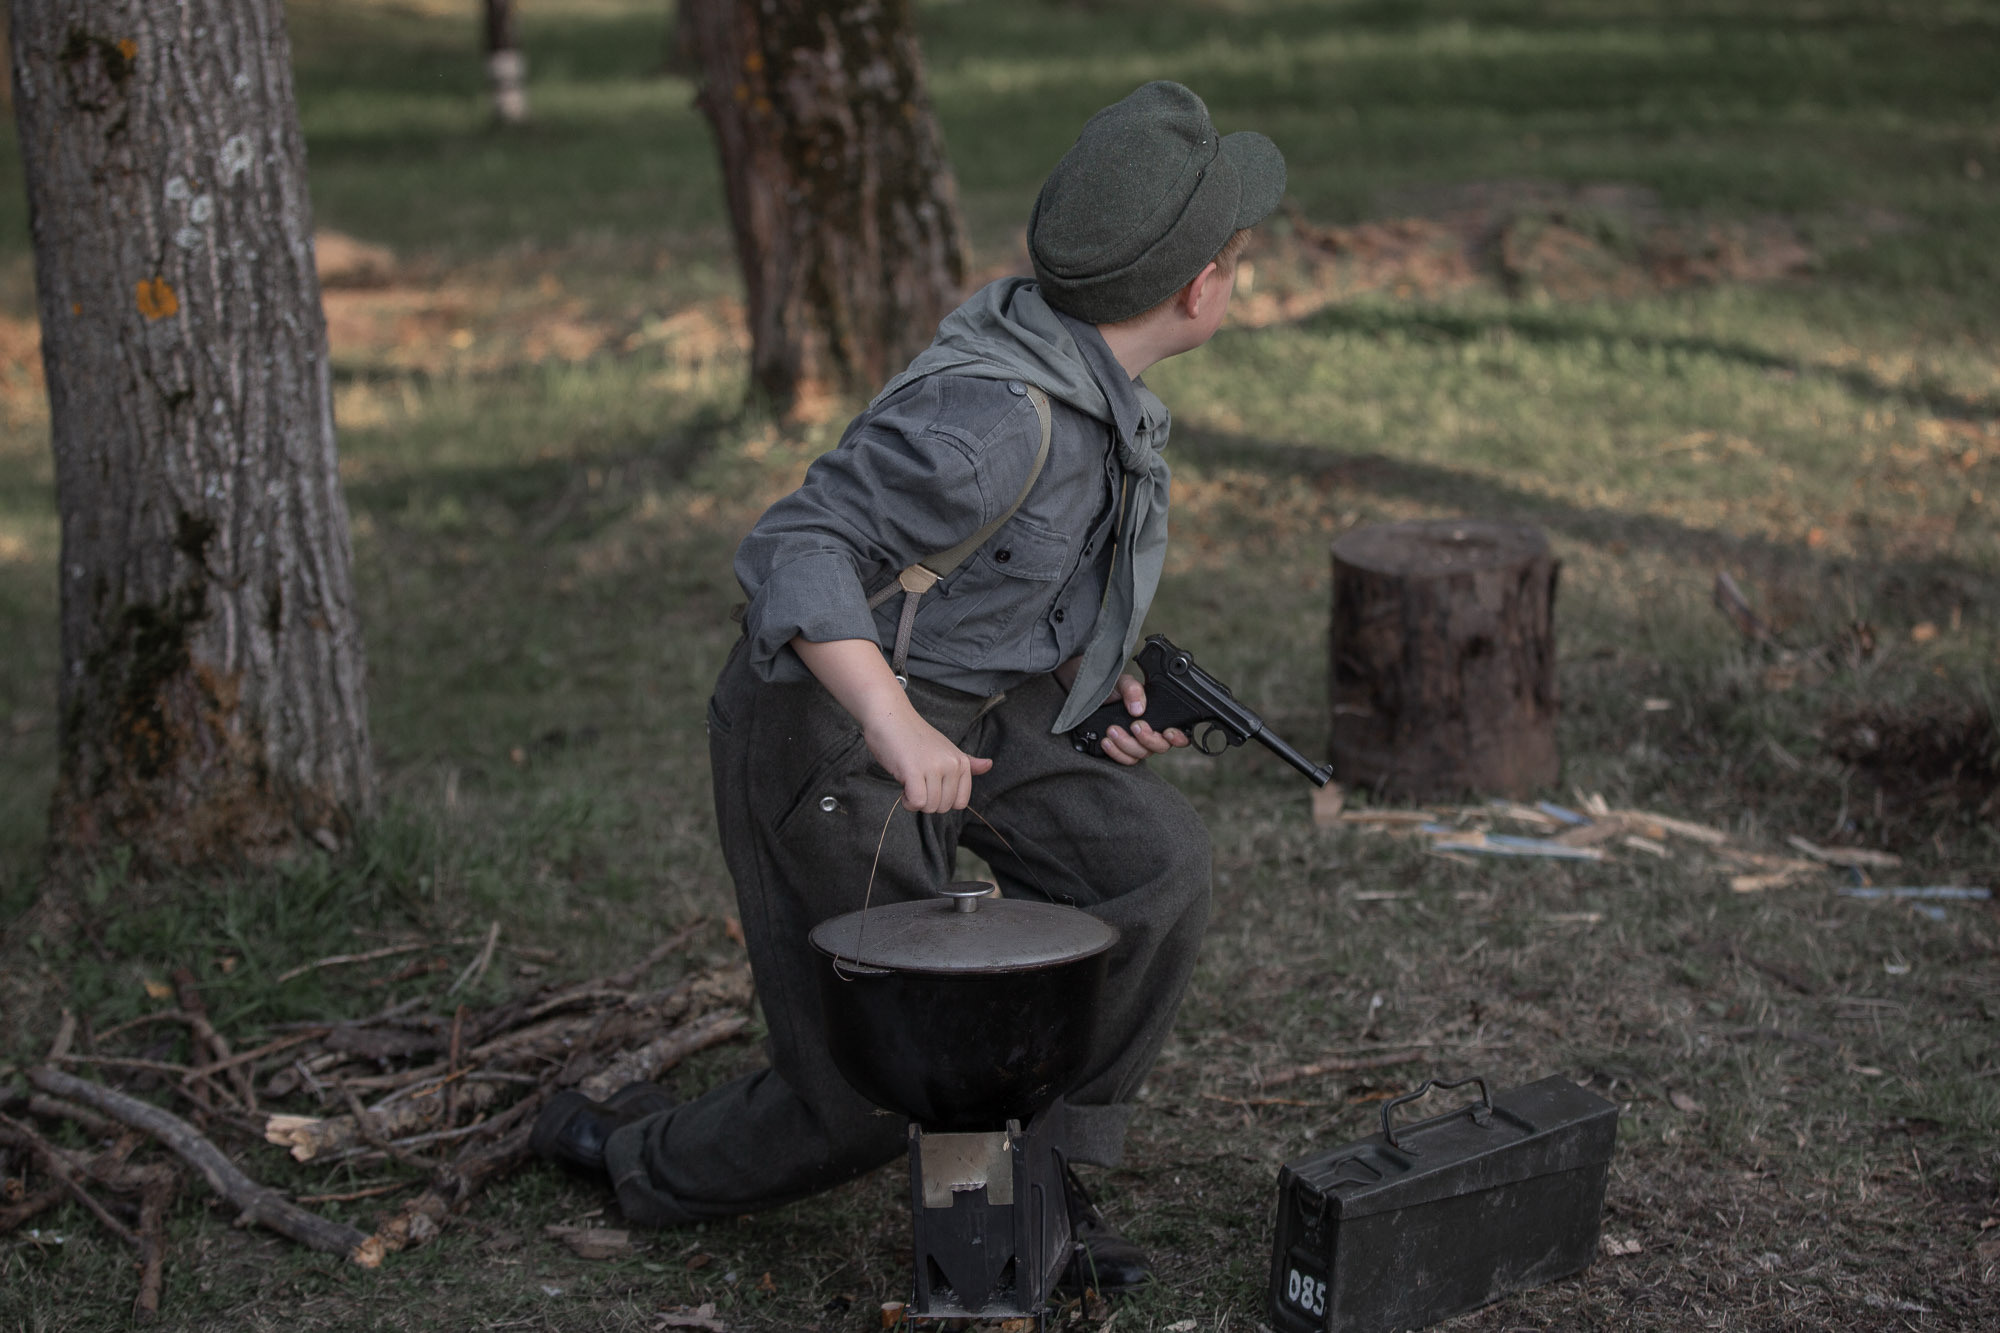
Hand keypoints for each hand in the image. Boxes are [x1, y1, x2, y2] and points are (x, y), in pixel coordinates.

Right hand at [789, 636, 992, 811]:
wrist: (889, 716)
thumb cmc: (913, 736)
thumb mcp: (945, 748)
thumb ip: (967, 762)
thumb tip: (989, 765)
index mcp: (961, 762)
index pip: (961, 803)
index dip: (943, 800)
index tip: (930, 784)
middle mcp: (951, 764)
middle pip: (944, 807)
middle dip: (927, 801)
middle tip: (916, 780)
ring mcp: (934, 767)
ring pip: (929, 807)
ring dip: (915, 802)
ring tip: (908, 781)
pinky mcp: (914, 771)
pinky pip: (917, 803)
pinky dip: (907, 802)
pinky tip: (903, 787)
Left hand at [1097, 672, 1189, 765]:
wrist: (1094, 701)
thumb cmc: (1113, 692)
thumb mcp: (1123, 683)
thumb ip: (1133, 690)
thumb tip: (1138, 709)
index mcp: (1159, 717)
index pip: (1178, 733)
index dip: (1178, 737)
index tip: (1168, 732)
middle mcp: (1152, 734)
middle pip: (1160, 747)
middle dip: (1147, 738)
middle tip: (1134, 725)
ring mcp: (1138, 745)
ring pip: (1141, 755)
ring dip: (1126, 744)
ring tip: (1112, 729)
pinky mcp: (1123, 752)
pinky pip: (1126, 760)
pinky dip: (1116, 752)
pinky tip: (1106, 741)